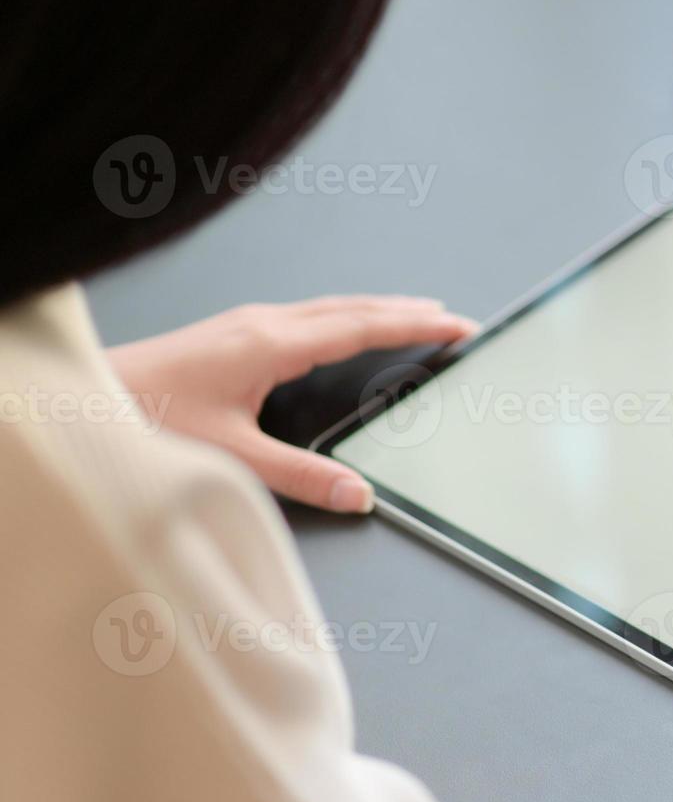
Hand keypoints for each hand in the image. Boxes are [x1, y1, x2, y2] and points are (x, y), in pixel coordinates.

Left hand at [108, 296, 473, 512]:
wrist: (85, 397)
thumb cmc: (146, 418)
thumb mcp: (231, 457)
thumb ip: (301, 476)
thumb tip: (359, 494)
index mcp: (271, 344)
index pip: (363, 326)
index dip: (417, 325)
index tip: (459, 324)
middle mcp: (262, 325)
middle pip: (353, 307)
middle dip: (407, 310)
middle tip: (453, 317)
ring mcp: (245, 324)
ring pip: (329, 307)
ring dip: (376, 309)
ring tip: (412, 314)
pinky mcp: (230, 334)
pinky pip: (306, 315)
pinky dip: (343, 317)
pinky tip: (341, 328)